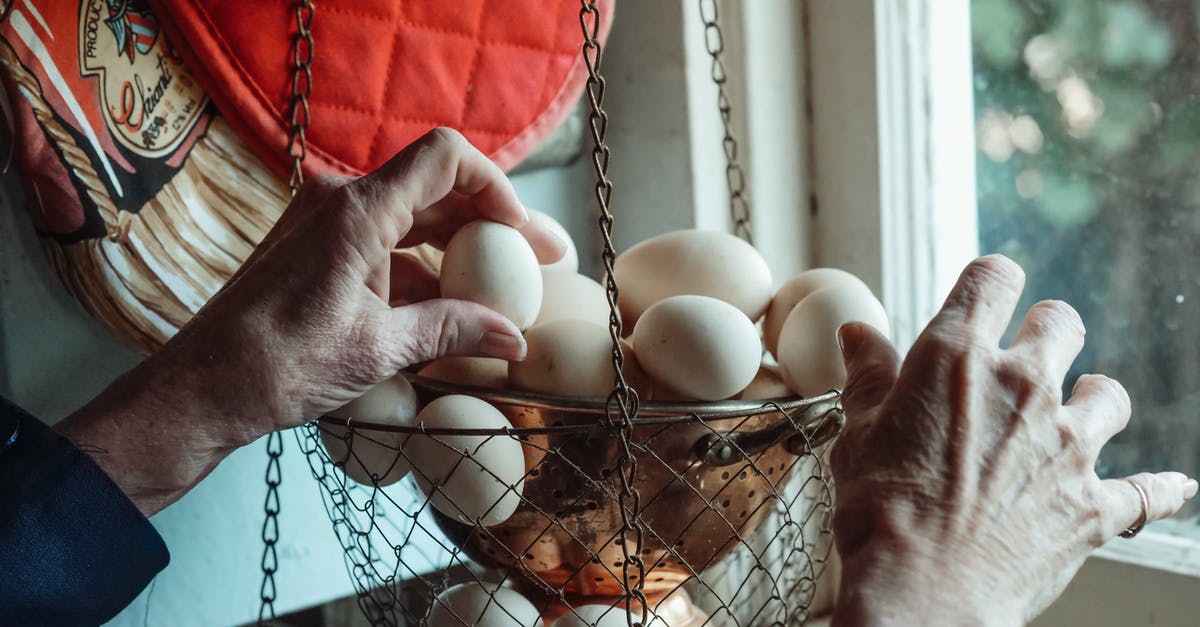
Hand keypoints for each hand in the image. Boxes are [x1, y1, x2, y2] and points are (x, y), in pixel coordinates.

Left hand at [55, 128, 564, 513]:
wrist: (204, 389)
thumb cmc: (281, 365)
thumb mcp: (381, 349)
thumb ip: (454, 331)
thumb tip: (515, 338)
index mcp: (358, 212)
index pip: (446, 158)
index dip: (496, 186)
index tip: (520, 232)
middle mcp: (340, 202)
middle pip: (436, 189)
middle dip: (492, 224)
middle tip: (540, 261)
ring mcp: (324, 222)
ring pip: (412, 219)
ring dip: (458, 252)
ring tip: (502, 294)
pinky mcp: (316, 248)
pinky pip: (384, 243)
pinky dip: (420, 270)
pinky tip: (450, 310)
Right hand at [829, 255, 1197, 625]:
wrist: (923, 591)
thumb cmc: (880, 511)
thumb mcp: (859, 433)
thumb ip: (868, 377)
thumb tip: (857, 336)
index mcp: (957, 358)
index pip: (993, 278)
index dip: (989, 282)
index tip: (984, 295)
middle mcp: (1022, 386)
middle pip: (1060, 322)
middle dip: (1045, 331)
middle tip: (1025, 356)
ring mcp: (1067, 445)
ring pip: (1109, 393)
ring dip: (1092, 399)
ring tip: (1074, 416)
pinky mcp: (1094, 503)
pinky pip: (1148, 492)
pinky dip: (1158, 490)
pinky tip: (1172, 487)